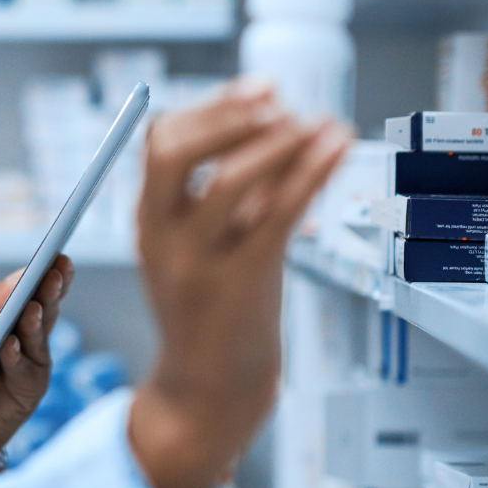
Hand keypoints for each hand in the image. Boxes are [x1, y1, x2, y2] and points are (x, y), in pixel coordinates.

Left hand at [0, 255, 74, 487]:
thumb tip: (22, 274)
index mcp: (10, 320)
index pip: (34, 291)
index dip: (47, 273)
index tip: (58, 254)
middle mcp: (28, 339)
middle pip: (45, 308)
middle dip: (52, 289)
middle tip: (58, 271)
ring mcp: (32, 365)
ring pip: (40, 335)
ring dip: (37, 318)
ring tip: (34, 303)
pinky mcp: (30, 390)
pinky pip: (24, 368)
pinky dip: (15, 356)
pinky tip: (10, 344)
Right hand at [129, 80, 351, 487]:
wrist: (208, 395)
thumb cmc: (215, 312)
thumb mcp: (204, 246)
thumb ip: (228, 193)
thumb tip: (277, 124)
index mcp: (148, 220)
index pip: (160, 140)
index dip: (212, 107)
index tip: (262, 91)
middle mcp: (163, 236)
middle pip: (175, 150)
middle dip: (229, 114)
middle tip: (279, 101)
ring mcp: (198, 262)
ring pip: (231, 180)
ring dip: (283, 141)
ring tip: (325, 124)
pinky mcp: (241, 285)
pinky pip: (278, 214)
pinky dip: (313, 171)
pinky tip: (338, 147)